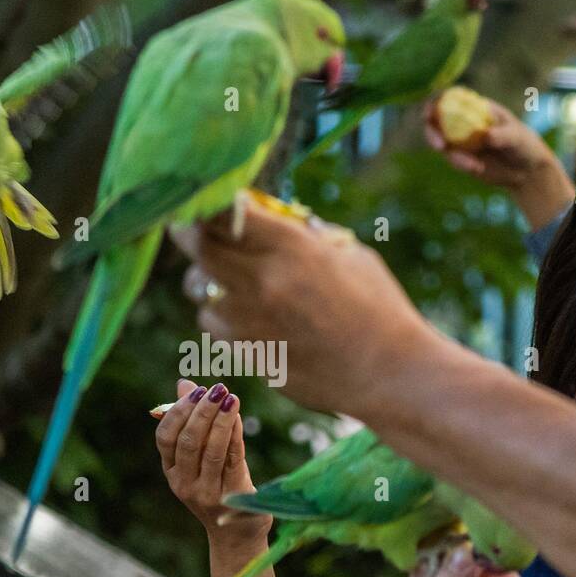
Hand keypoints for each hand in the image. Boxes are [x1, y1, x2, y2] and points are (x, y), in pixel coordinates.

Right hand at [155, 378, 269, 543]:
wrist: (235, 533)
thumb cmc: (217, 484)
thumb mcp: (199, 457)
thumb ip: (191, 421)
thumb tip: (184, 384)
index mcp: (171, 471)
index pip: (165, 437)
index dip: (178, 411)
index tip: (195, 390)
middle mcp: (184, 483)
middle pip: (188, 442)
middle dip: (202, 412)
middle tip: (217, 389)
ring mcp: (207, 492)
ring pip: (212, 451)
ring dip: (221, 420)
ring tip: (231, 398)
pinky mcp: (232, 496)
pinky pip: (234, 460)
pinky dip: (236, 435)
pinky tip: (239, 416)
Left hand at [169, 199, 432, 416]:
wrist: (389, 373)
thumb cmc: (378, 307)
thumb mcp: (349, 255)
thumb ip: (305, 234)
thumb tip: (271, 217)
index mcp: (293, 247)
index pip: (228, 213)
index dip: (209, 206)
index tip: (204, 203)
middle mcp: (264, 281)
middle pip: (200, 249)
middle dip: (189, 236)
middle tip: (186, 231)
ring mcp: (251, 321)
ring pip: (199, 292)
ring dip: (205, 283)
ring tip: (228, 282)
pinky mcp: (248, 353)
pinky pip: (214, 327)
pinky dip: (221, 317)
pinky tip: (245, 316)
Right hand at [424, 97, 573, 228]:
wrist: (526, 171)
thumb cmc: (524, 145)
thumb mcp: (517, 137)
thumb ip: (502, 135)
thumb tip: (486, 136)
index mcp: (476, 108)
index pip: (450, 100)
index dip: (435, 104)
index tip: (430, 113)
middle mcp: (464, 122)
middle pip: (436, 123)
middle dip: (432, 133)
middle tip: (440, 146)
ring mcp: (461, 141)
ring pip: (442, 144)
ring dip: (453, 156)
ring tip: (474, 166)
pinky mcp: (461, 158)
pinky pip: (452, 160)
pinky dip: (461, 164)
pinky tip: (479, 168)